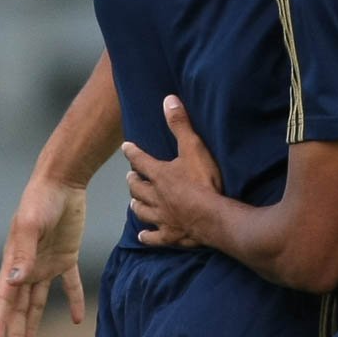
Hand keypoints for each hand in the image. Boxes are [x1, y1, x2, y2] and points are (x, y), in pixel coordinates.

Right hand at [0, 180, 86, 336]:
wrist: (63, 182)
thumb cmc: (41, 200)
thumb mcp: (31, 225)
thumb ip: (24, 253)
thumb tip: (16, 281)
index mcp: (13, 260)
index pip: (4, 296)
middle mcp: (27, 265)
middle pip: (18, 305)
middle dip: (15, 331)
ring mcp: (46, 262)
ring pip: (38, 300)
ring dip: (33, 323)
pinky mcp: (67, 256)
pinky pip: (70, 283)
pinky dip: (74, 300)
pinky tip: (78, 319)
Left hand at [122, 96, 222, 247]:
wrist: (211, 216)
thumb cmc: (203, 180)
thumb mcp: (193, 147)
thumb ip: (180, 124)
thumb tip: (168, 99)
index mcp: (160, 174)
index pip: (141, 160)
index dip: (133, 153)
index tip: (126, 147)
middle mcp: (155, 196)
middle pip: (138, 188)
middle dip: (133, 181)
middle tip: (130, 177)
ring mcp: (161, 217)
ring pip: (142, 211)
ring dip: (137, 204)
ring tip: (133, 201)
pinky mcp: (169, 235)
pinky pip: (153, 236)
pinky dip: (147, 236)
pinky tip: (142, 236)